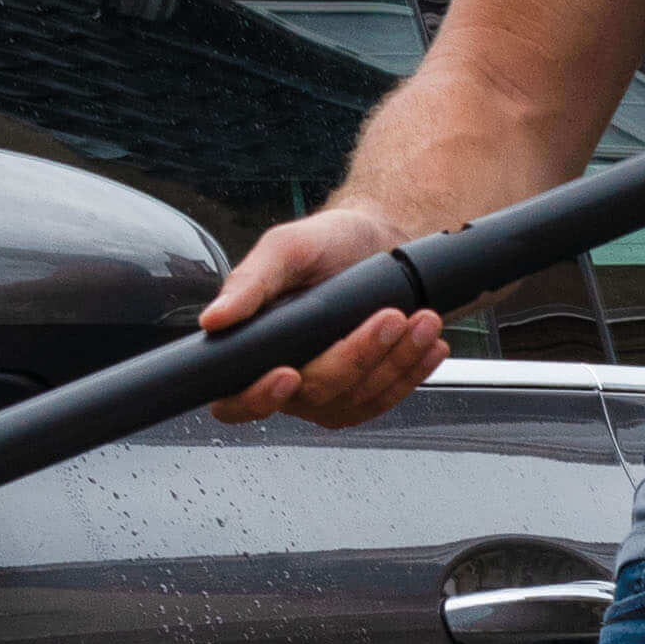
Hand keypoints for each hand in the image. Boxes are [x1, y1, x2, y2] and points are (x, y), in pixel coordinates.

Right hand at [202, 198, 452, 427]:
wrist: (379, 242)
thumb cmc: (327, 244)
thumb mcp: (285, 248)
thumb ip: (250, 282)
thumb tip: (215, 319)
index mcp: (254, 350)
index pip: (236, 402)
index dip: (257, 398)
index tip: (287, 373)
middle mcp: (287, 380)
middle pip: (314, 393)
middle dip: (357, 355)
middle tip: (389, 316)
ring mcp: (326, 393)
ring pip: (356, 399)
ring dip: (395, 362)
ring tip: (422, 319)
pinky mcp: (363, 394)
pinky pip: (385, 399)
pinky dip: (412, 372)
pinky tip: (429, 344)